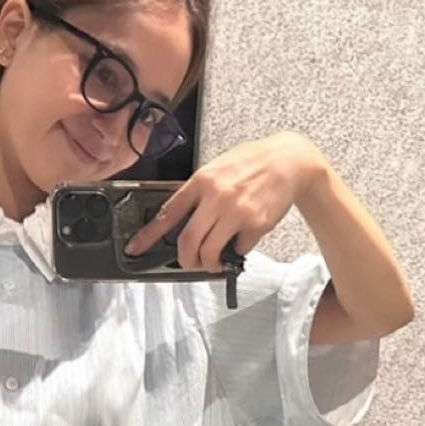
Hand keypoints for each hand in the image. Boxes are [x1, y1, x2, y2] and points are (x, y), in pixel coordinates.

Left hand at [123, 132, 325, 271]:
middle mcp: (216, 197)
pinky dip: (237, 251)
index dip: (148, 235)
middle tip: (189, 264)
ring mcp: (236, 212)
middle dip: (185, 260)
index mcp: (201, 181)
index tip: (135, 248)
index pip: (167, 213)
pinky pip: (239, 249)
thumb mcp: (217, 169)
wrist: (289, 161)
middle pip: (188, 241)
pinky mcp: (255, 224)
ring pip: (209, 251)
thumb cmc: (252, 164)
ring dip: (208, 264)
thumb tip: (182, 221)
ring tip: (213, 262)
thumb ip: (199, 193)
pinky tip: (241, 240)